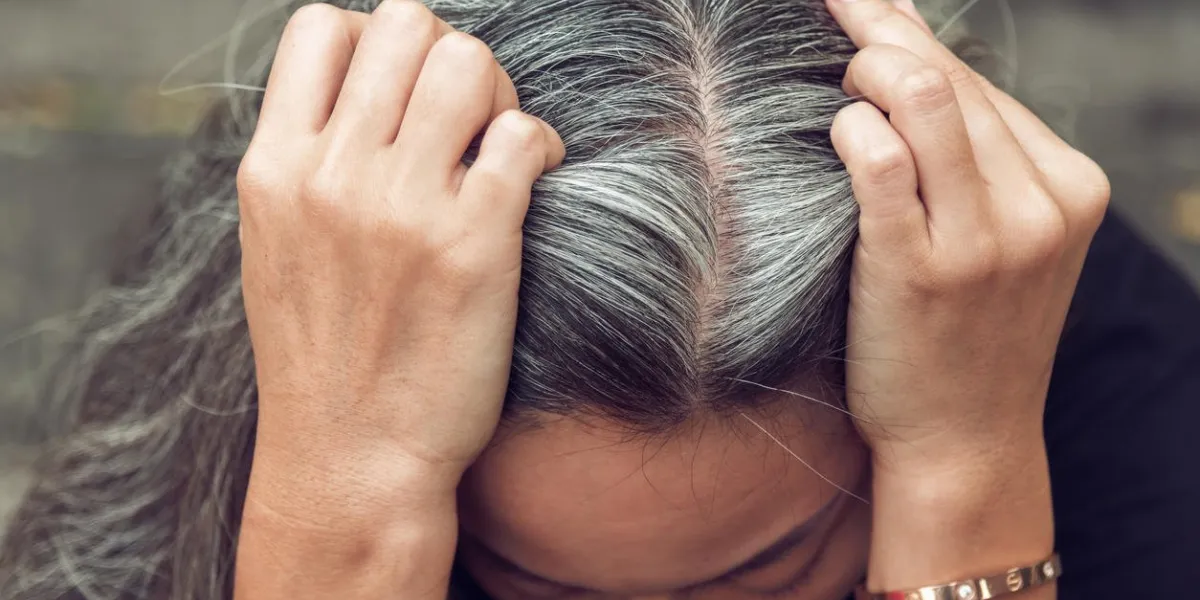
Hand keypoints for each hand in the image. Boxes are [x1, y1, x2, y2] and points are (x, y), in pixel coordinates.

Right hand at [237, 0, 563, 514]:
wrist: (351, 460)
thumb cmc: (323, 357)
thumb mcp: (278, 245)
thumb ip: (309, 162)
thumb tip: (367, 91)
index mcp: (273, 169)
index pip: (322, 26)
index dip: (375, 39)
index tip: (400, 93)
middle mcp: (333, 175)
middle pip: (406, 24)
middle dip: (445, 55)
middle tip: (461, 116)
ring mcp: (403, 207)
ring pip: (469, 62)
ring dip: (496, 92)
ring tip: (496, 144)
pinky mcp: (475, 243)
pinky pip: (522, 135)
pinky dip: (538, 144)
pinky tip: (529, 179)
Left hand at [828, 0, 1110, 476]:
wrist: (964, 439)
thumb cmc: (968, 333)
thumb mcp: (1003, 239)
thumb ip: (976, 158)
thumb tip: (911, 64)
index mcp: (1068, 187)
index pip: (979, 82)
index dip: (910, 36)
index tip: (864, 11)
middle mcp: (1038, 205)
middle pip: (949, 79)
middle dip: (880, 37)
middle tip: (834, 26)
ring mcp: (985, 239)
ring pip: (922, 98)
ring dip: (864, 72)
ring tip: (836, 85)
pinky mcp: (922, 269)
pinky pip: (880, 161)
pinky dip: (850, 130)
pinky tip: (836, 133)